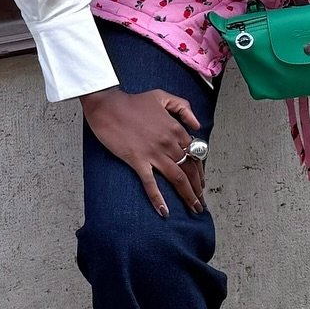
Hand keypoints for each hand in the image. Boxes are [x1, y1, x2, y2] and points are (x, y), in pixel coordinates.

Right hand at [81, 87, 206, 217]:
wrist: (108, 105)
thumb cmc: (133, 101)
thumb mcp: (163, 97)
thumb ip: (184, 108)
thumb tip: (197, 126)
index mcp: (176, 128)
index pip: (195, 154)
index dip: (199, 170)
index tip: (201, 182)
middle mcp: (168, 142)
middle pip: (189, 169)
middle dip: (197, 188)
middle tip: (200, 202)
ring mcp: (153, 153)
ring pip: (177, 178)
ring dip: (188, 195)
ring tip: (194, 208)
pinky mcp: (137, 160)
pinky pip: (150, 183)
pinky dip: (158, 198)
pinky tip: (164, 211)